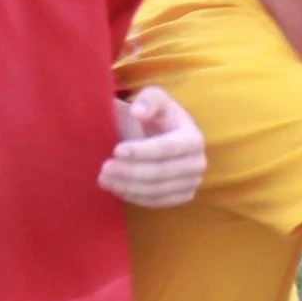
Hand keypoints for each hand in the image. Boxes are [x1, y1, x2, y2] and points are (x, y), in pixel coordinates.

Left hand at [100, 85, 205, 206]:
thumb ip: (147, 100)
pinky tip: (116, 188)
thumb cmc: (156, 115)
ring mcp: (192, 182)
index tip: (116, 150)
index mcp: (193, 138)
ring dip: (128, 187)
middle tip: (105, 168)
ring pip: (158, 190)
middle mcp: (197, 163)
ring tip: (104, 179)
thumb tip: (139, 112)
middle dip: (131, 172)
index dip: (142, 151)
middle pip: (162, 172)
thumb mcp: (154, 98)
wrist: (163, 135)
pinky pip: (157, 202)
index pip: (167, 148)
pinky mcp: (182, 196)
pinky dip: (135, 197)